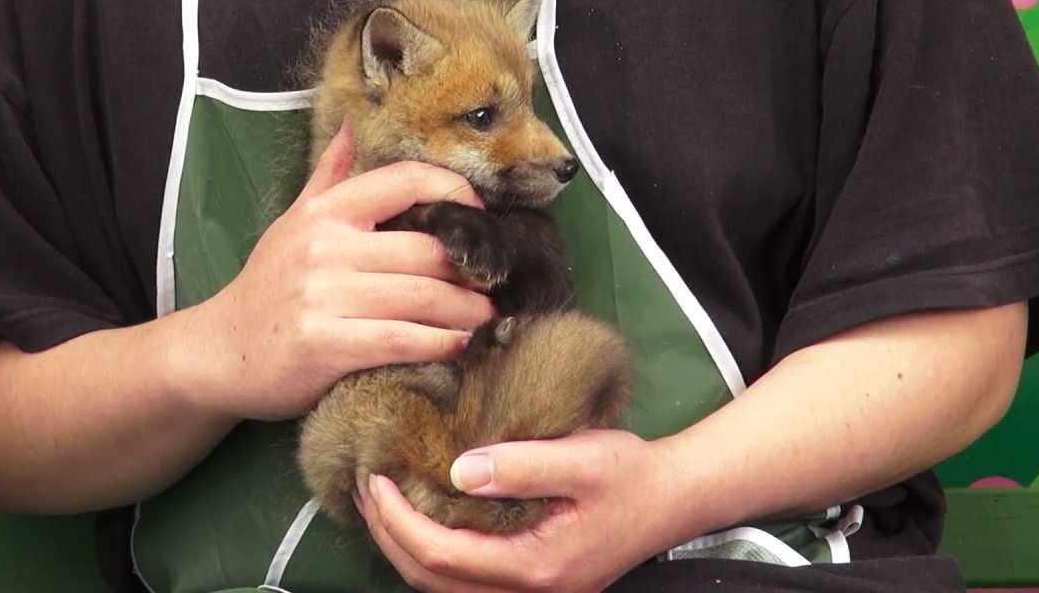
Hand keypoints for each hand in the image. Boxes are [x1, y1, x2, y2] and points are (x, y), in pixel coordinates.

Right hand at [196, 117, 496, 420]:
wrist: (220, 352)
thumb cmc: (267, 287)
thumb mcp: (293, 222)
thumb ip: (330, 175)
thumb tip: (355, 123)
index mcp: (325, 211)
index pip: (405, 181)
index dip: (453, 192)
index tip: (479, 216)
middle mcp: (325, 247)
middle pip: (426, 250)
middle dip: (471, 270)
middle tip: (494, 282)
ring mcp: (323, 296)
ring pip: (422, 297)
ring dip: (467, 311)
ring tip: (485, 316)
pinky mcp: (325, 344)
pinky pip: (401, 339)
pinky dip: (440, 344)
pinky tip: (458, 345)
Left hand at [355, 429, 696, 592]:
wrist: (672, 499)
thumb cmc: (630, 474)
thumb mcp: (582, 458)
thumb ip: (521, 465)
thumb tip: (457, 469)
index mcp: (535, 565)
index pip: (442, 555)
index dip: (398, 520)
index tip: (376, 478)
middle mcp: (528, 591)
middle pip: (431, 579)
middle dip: (389, 534)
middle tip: (366, 486)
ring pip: (443, 587)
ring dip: (405, 547)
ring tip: (382, 501)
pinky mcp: (531, 583)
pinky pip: (463, 582)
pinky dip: (431, 555)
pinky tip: (420, 519)